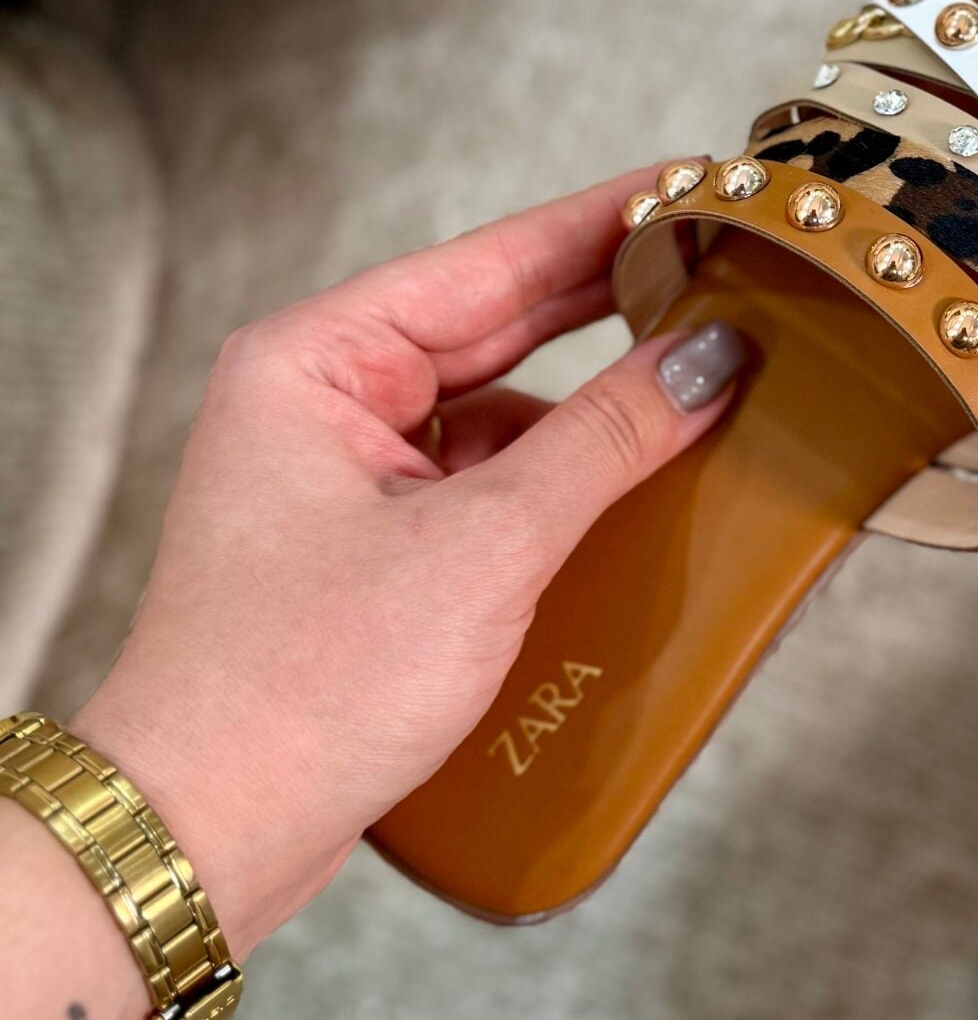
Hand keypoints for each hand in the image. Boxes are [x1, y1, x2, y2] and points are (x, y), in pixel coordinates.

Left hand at [73, 169, 743, 959]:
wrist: (206, 834)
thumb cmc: (301, 687)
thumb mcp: (484, 547)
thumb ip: (607, 440)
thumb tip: (707, 356)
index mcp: (315, 361)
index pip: (490, 262)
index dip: (604, 223)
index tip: (695, 185)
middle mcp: (319, 402)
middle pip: (496, 329)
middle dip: (611, 312)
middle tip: (728, 274)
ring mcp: (339, 479)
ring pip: (496, 416)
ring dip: (590, 418)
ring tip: (702, 394)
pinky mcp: (365, 553)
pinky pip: (482, 489)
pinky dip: (557, 492)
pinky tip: (633, 499)